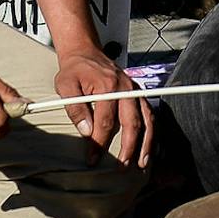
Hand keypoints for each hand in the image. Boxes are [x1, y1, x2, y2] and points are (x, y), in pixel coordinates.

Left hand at [54, 47, 153, 168]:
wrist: (86, 51)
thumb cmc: (75, 69)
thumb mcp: (66, 86)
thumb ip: (76, 109)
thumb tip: (86, 131)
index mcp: (108, 86)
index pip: (106, 122)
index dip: (99, 143)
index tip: (92, 159)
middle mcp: (126, 88)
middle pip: (132, 123)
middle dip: (127, 148)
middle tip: (121, 166)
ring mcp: (135, 89)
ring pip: (147, 119)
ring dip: (146, 142)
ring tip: (142, 162)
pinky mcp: (137, 92)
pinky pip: (150, 113)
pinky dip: (152, 131)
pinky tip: (150, 146)